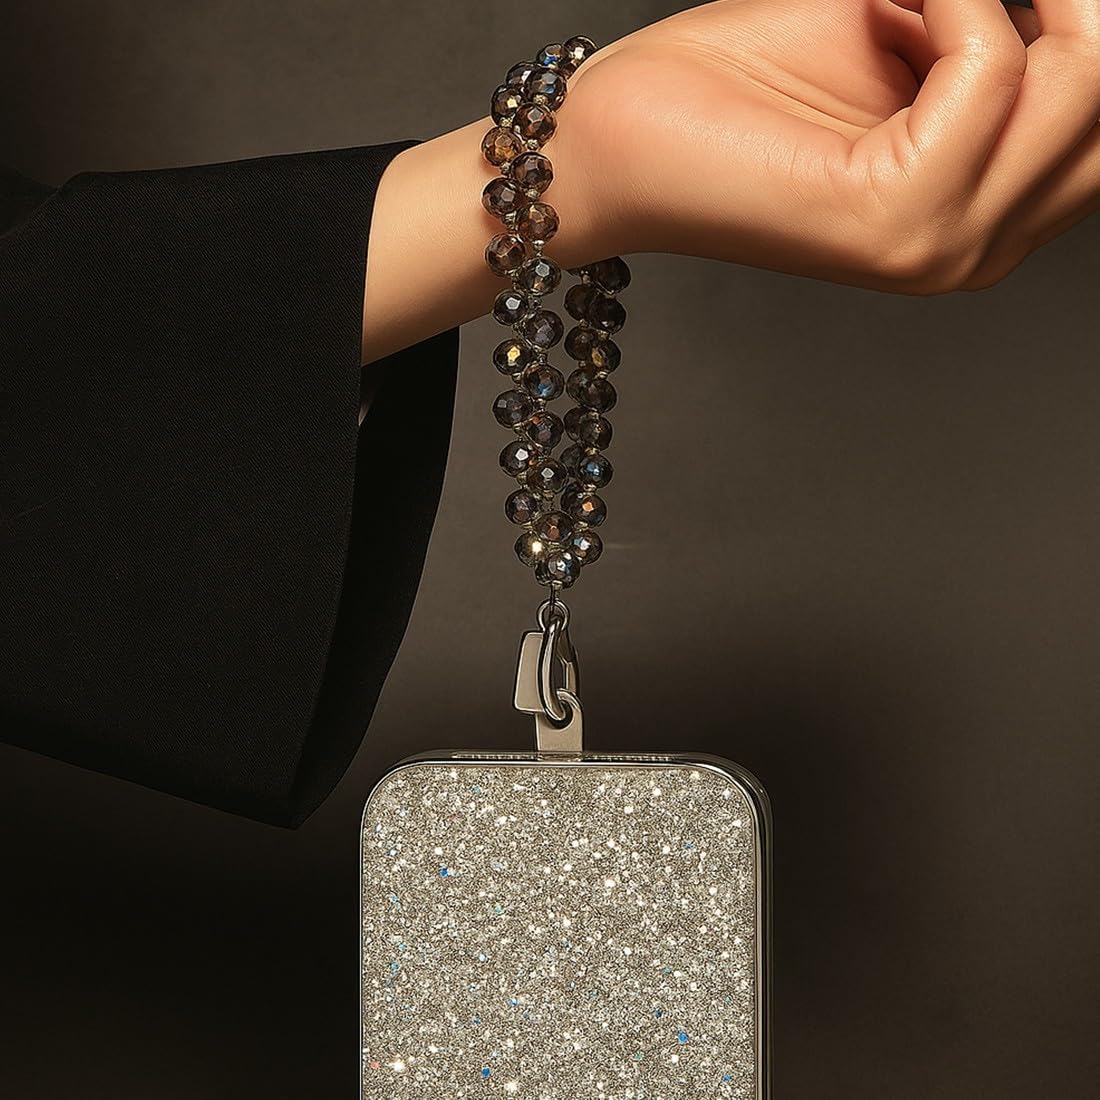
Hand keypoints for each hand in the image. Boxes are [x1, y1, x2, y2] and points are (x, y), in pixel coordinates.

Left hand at [560, 0, 1099, 292]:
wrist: (622, 137)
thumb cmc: (737, 87)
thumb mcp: (898, 39)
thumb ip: (986, 22)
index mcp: (980, 219)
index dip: (1083, 26)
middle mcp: (973, 252)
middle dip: (1069, 8)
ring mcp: (936, 249)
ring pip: (1073, 86)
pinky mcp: (889, 222)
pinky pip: (986, 67)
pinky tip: (885, 1)